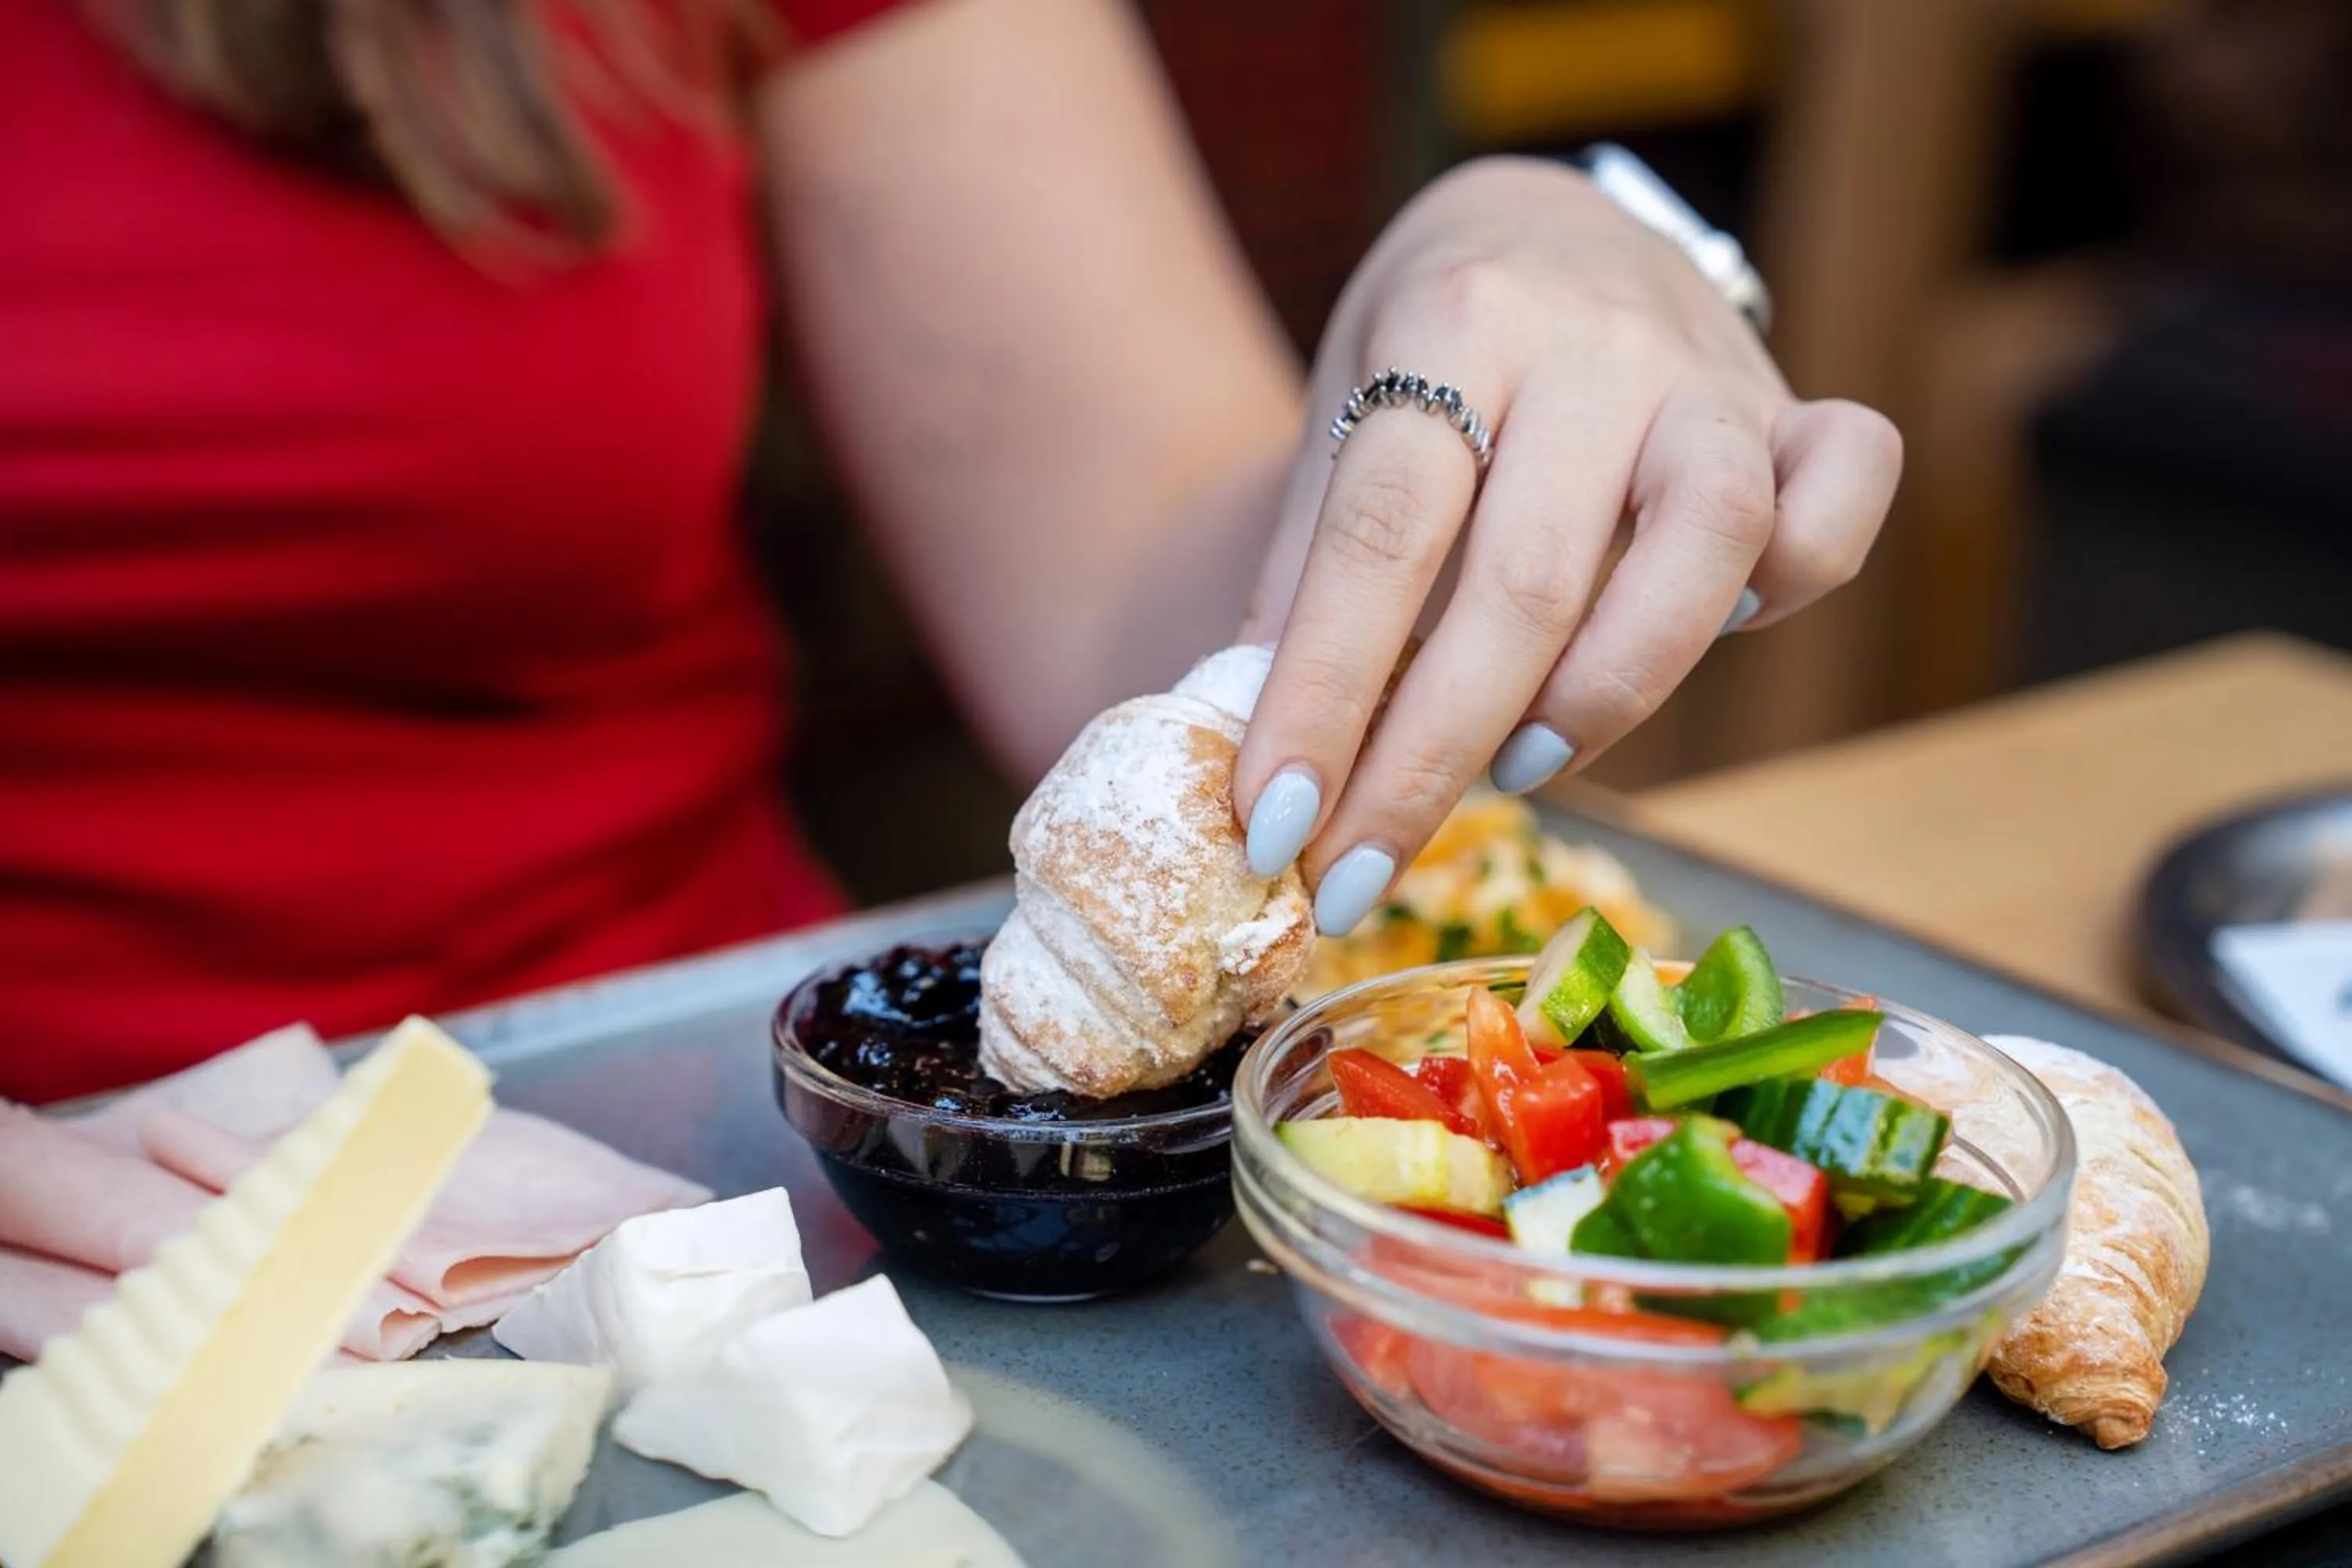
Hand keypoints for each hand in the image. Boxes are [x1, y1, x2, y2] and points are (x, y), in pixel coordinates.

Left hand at [1232, 156, 1900, 935]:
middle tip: (1357, 874)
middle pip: (1529, 579)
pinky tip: (1705, 640)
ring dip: (1606, 692)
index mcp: (1453, 326)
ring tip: (1515, 770)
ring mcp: (1710, 372)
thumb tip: (1259, 745)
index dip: (1324, 696)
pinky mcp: (1796, 406)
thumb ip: (1310, 574)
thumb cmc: (1426, 358)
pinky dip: (1793, 582)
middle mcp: (1594, 342)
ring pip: (1709, 543)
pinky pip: (1841, 496)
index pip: (1381, 538)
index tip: (1275, 826)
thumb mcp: (1340, 426)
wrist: (1539, 227)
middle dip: (1432, 758)